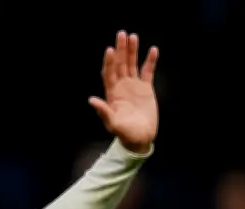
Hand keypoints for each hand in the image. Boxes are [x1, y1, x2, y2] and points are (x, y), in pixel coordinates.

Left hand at [89, 31, 158, 152]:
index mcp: (112, 93)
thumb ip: (104, 112)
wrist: (140, 139)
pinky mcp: (145, 89)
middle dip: (120, 50)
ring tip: (133, 36)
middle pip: (120, 64)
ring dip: (132, 51)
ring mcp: (133, 86)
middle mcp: (121, 87)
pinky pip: (147, 71)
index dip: (109, 62)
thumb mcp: (113, 125)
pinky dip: (150, 61)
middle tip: (121, 34)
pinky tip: (153, 50)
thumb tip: (92, 100)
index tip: (110, 49)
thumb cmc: (125, 134)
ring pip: (132, 64)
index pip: (109, 73)